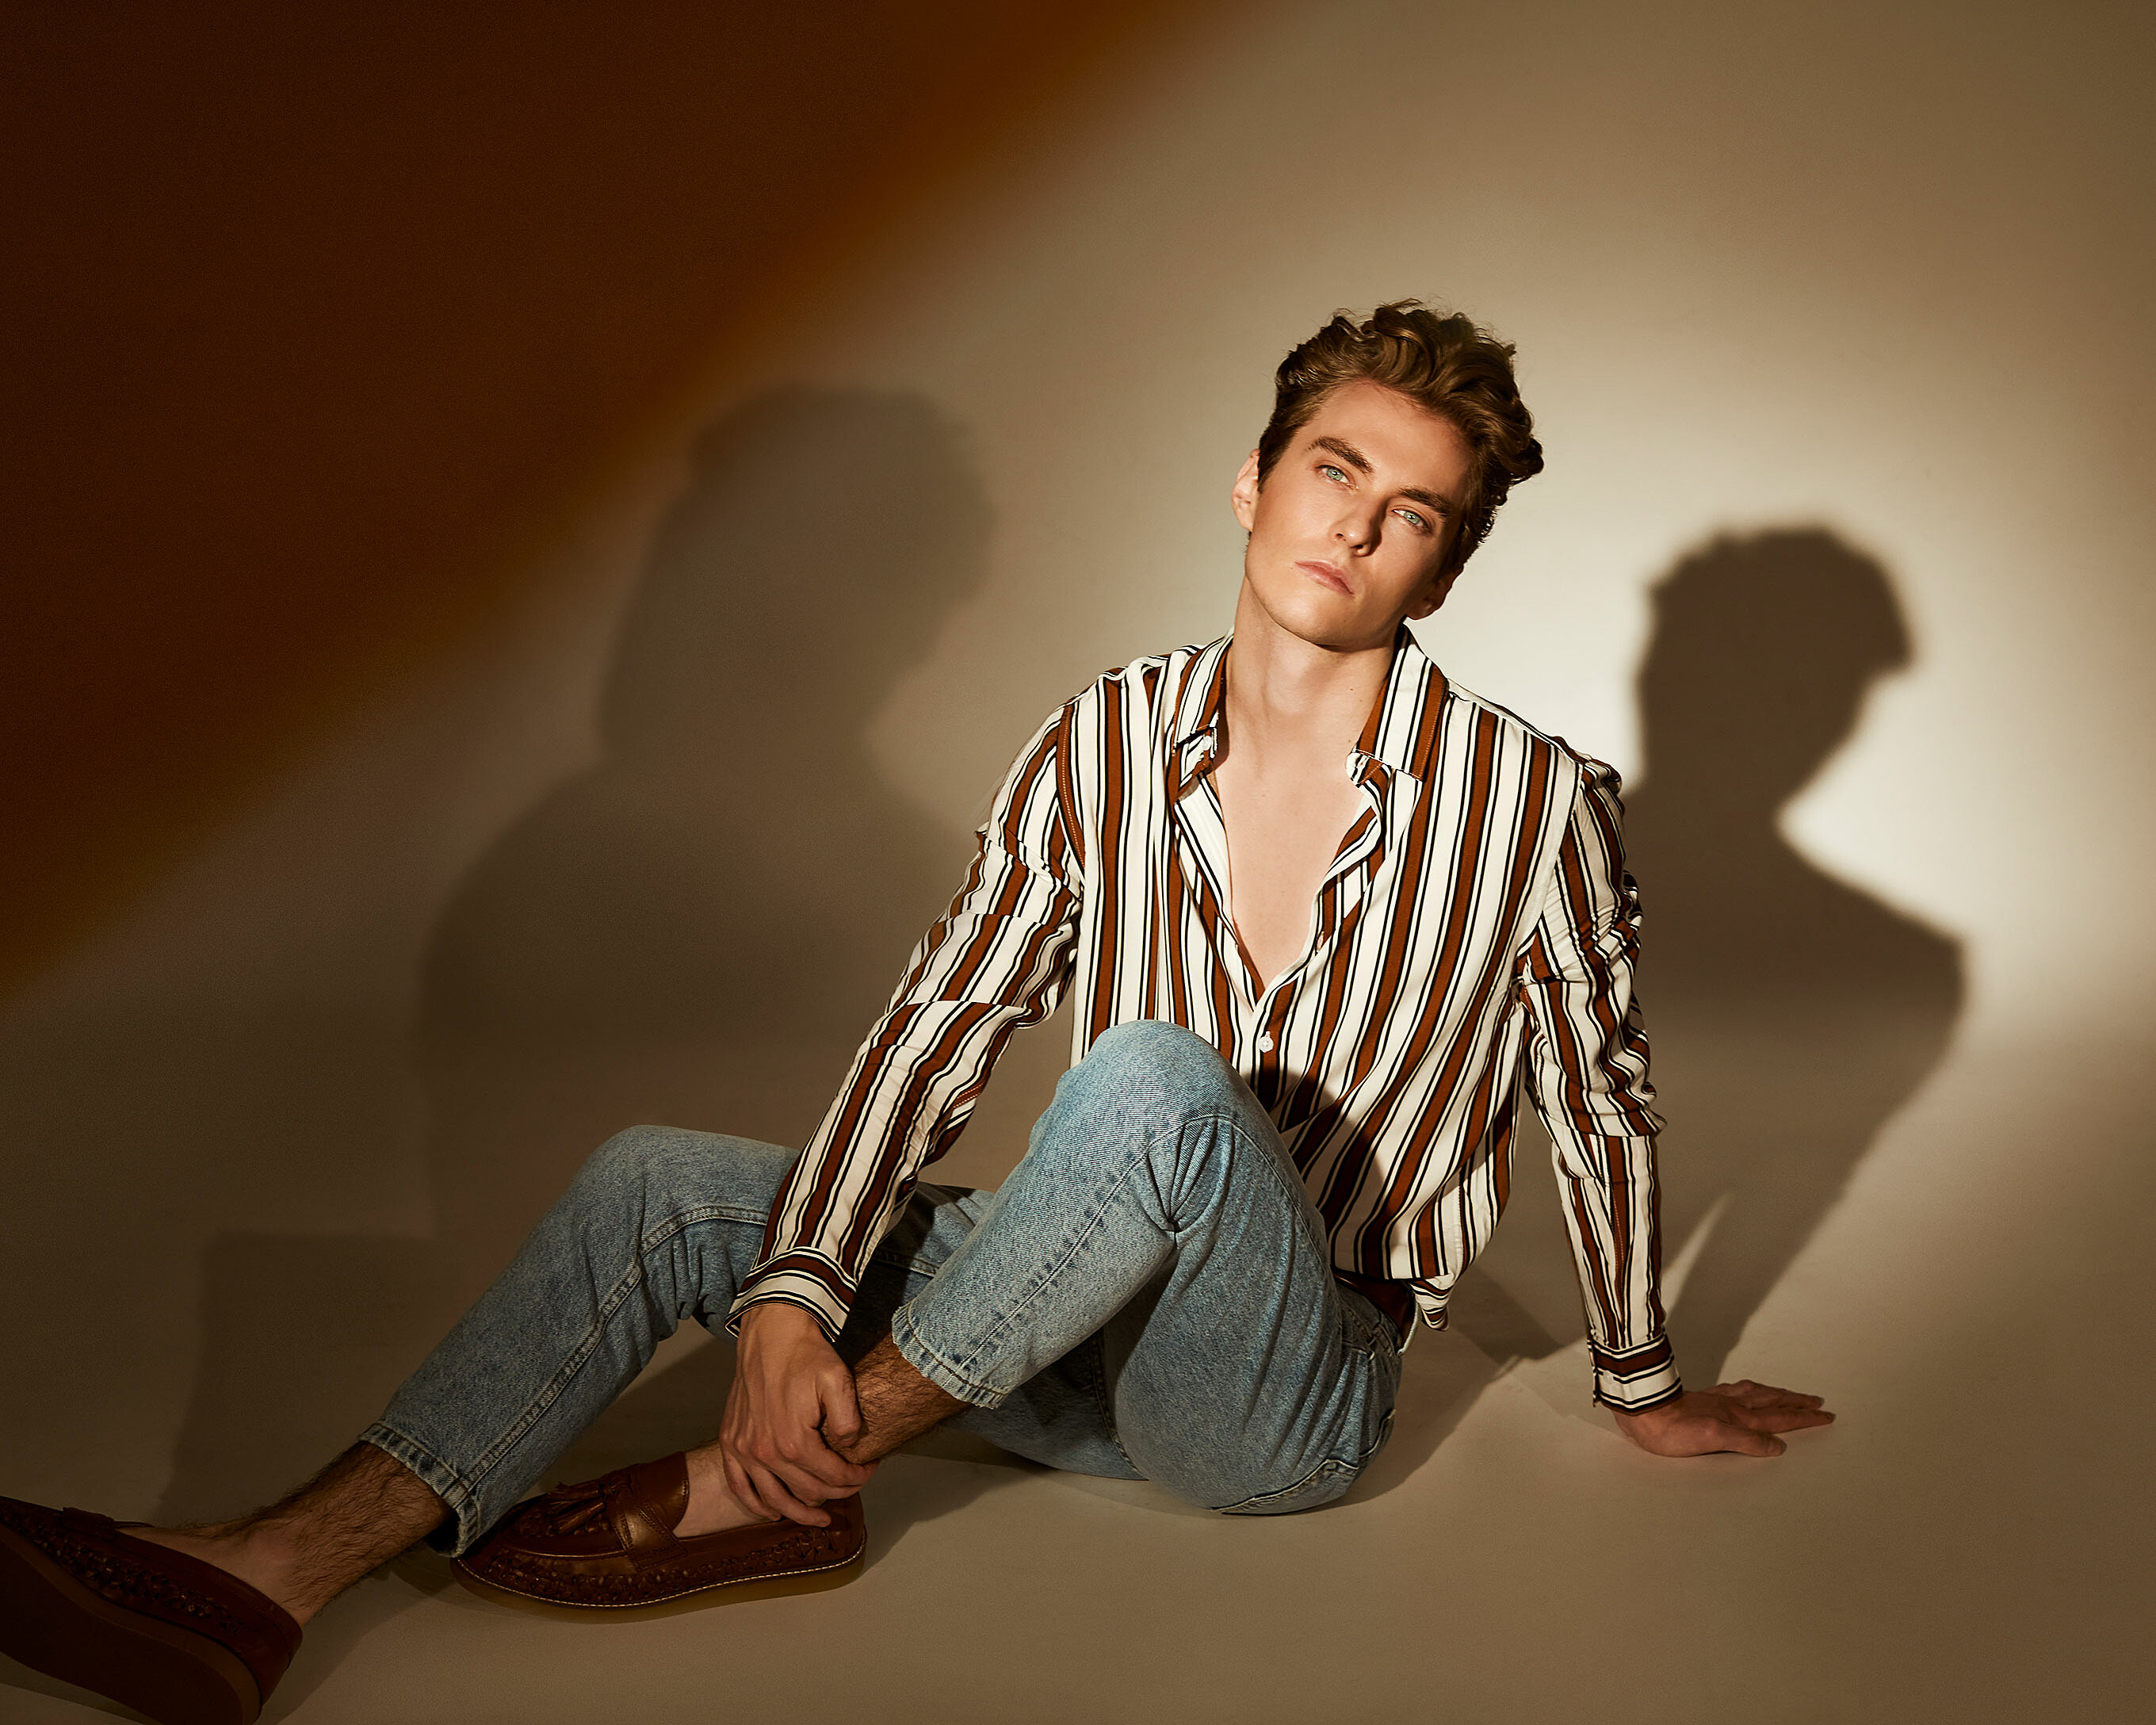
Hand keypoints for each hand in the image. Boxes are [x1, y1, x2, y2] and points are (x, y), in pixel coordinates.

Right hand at [720, 1302, 876, 1525]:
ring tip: (819, 1518)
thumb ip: (847, 1419)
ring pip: (772, 1499)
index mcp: (793, 1442)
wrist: (771, 1333)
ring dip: (798, 1513)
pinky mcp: (730, 1442)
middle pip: (805, 1491)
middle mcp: (764, 1452)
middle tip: (851, 1486)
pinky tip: (771, 1512)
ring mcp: (743, 1449)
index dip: (854, 1478)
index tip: (868, 1470)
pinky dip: (755, 1504)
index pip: (830, 1476)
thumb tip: (849, 1448)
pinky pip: (739, 1486)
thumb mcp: (838, 1380)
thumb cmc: (805, 1355)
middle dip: (834, 1493)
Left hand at [1612, 1379, 1834, 1457]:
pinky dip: (1752, 1392)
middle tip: (1818, 1403)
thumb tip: (1778, 1446)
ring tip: (1792, 1395)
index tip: (1825, 1416)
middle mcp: (1731, 1407)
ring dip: (1779, 1396)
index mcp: (1738, 1418)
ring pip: (1757, 1395)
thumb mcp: (1713, 1439)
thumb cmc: (1672, 1430)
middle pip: (1773, 1403)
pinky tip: (1748, 1393)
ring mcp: (1717, 1402)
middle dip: (1797, 1404)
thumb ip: (1747, 1442)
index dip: (1803, 1418)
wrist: (1642, 1412)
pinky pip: (1737, 1392)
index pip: (1779, 1418)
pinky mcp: (1703, 1401)